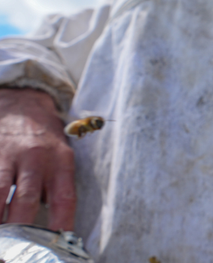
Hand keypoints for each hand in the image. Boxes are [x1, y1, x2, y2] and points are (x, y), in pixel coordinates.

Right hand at [0, 88, 75, 230]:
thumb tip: (56, 226)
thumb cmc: (46, 140)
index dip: (61, 223)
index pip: (64, 198)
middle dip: (20, 228)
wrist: (24, 105)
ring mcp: (9, 156)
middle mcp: (36, 158)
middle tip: (18, 248)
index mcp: (61, 162)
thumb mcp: (62, 158)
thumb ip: (57, 187)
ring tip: (1, 238)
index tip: (57, 243)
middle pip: (26, 200)